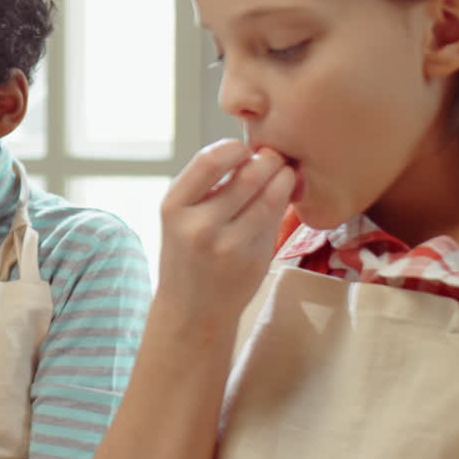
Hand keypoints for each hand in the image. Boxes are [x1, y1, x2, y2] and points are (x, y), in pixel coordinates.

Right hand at [155, 140, 295, 323]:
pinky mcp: (251, 260)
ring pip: (269, 195)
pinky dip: (284, 201)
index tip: (243, 151)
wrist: (191, 310)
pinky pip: (276, 220)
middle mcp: (197, 226)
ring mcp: (226, 246)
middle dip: (269, 158)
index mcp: (173, 207)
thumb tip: (253, 148)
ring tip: (285, 173)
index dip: (235, 148)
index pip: (210, 160)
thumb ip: (209, 185)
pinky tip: (283, 196)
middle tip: (275, 157)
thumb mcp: (181, 217)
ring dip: (284, 177)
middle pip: (248, 174)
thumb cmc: (189, 254)